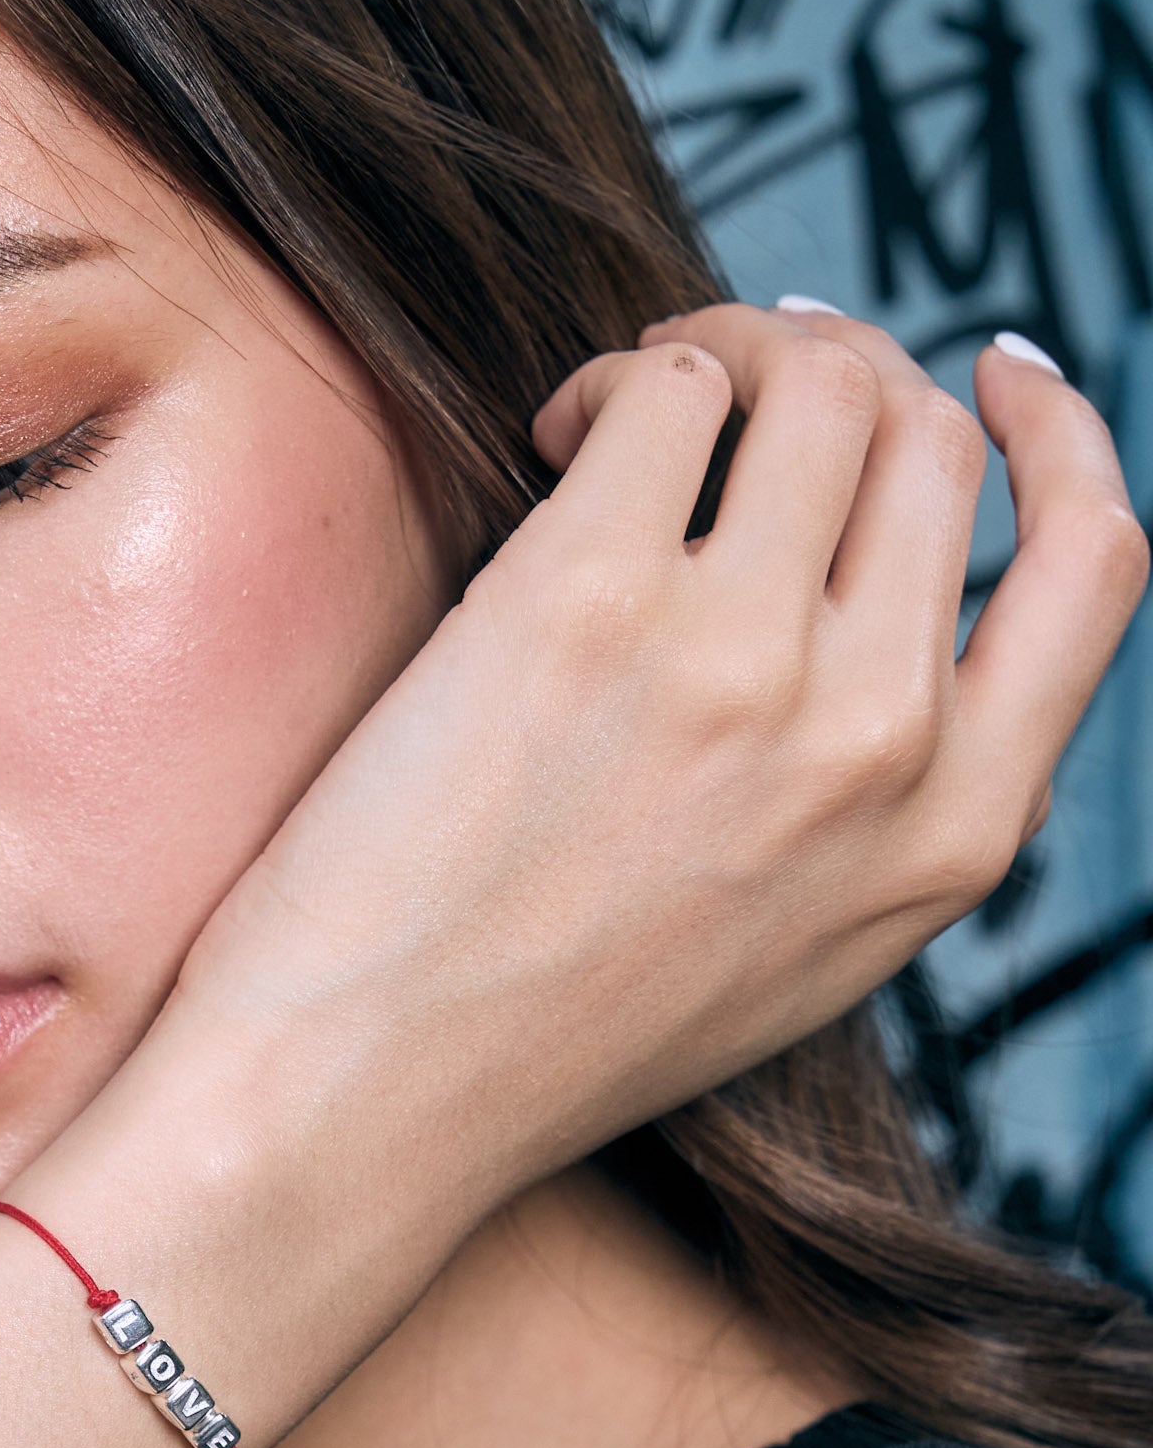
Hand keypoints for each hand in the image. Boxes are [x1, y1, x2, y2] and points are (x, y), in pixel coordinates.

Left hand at [176, 302, 1146, 1206]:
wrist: (368, 1095)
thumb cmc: (542, 1032)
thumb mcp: (799, 956)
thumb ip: (888, 809)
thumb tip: (885, 623)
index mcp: (955, 834)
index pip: (1098, 562)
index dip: (1054, 434)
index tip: (987, 370)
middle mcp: (876, 736)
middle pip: (929, 444)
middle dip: (846, 371)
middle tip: (737, 380)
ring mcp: (739, 658)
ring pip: (816, 382)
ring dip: (728, 352)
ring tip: (628, 406)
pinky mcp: (583, 601)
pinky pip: (664, 390)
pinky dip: (621, 380)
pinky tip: (556, 437)